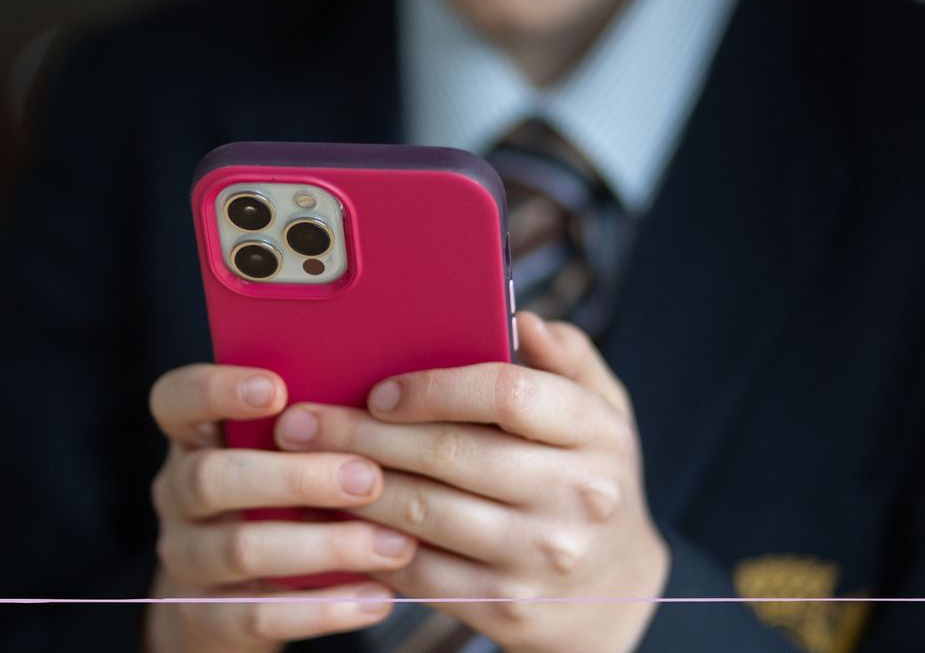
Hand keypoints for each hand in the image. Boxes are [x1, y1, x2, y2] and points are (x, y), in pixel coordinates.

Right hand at [144, 363, 416, 651]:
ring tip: (393, 544)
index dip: (217, 390)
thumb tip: (391, 391)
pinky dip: (324, 607)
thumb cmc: (279, 495)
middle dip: (294, 477)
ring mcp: (185, 557)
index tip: (277, 390)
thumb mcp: (280, 454)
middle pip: (211, 478)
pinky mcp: (205, 617)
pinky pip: (259, 614)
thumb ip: (313, 423)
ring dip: (324, 546)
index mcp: (194, 436)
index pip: (177, 398)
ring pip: (240, 549)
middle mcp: (177, 492)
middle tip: (368, 478)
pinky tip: (378, 597)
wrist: (234, 595)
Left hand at [272, 312, 668, 652]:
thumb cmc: (592, 477)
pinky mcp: (509, 605)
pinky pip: (420, 572)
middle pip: (449, 453)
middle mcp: (577, 495)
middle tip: (303, 423)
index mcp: (597, 432)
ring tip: (306, 467)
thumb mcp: (602, 409)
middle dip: (363, 435)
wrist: (620, 589)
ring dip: (353, 488)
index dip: (432, 388)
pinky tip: (336, 522)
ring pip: (423, 513)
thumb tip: (521, 319)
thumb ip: (567, 357)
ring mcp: (542, 555)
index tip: (379, 390)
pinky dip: (369, 546)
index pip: (506, 394)